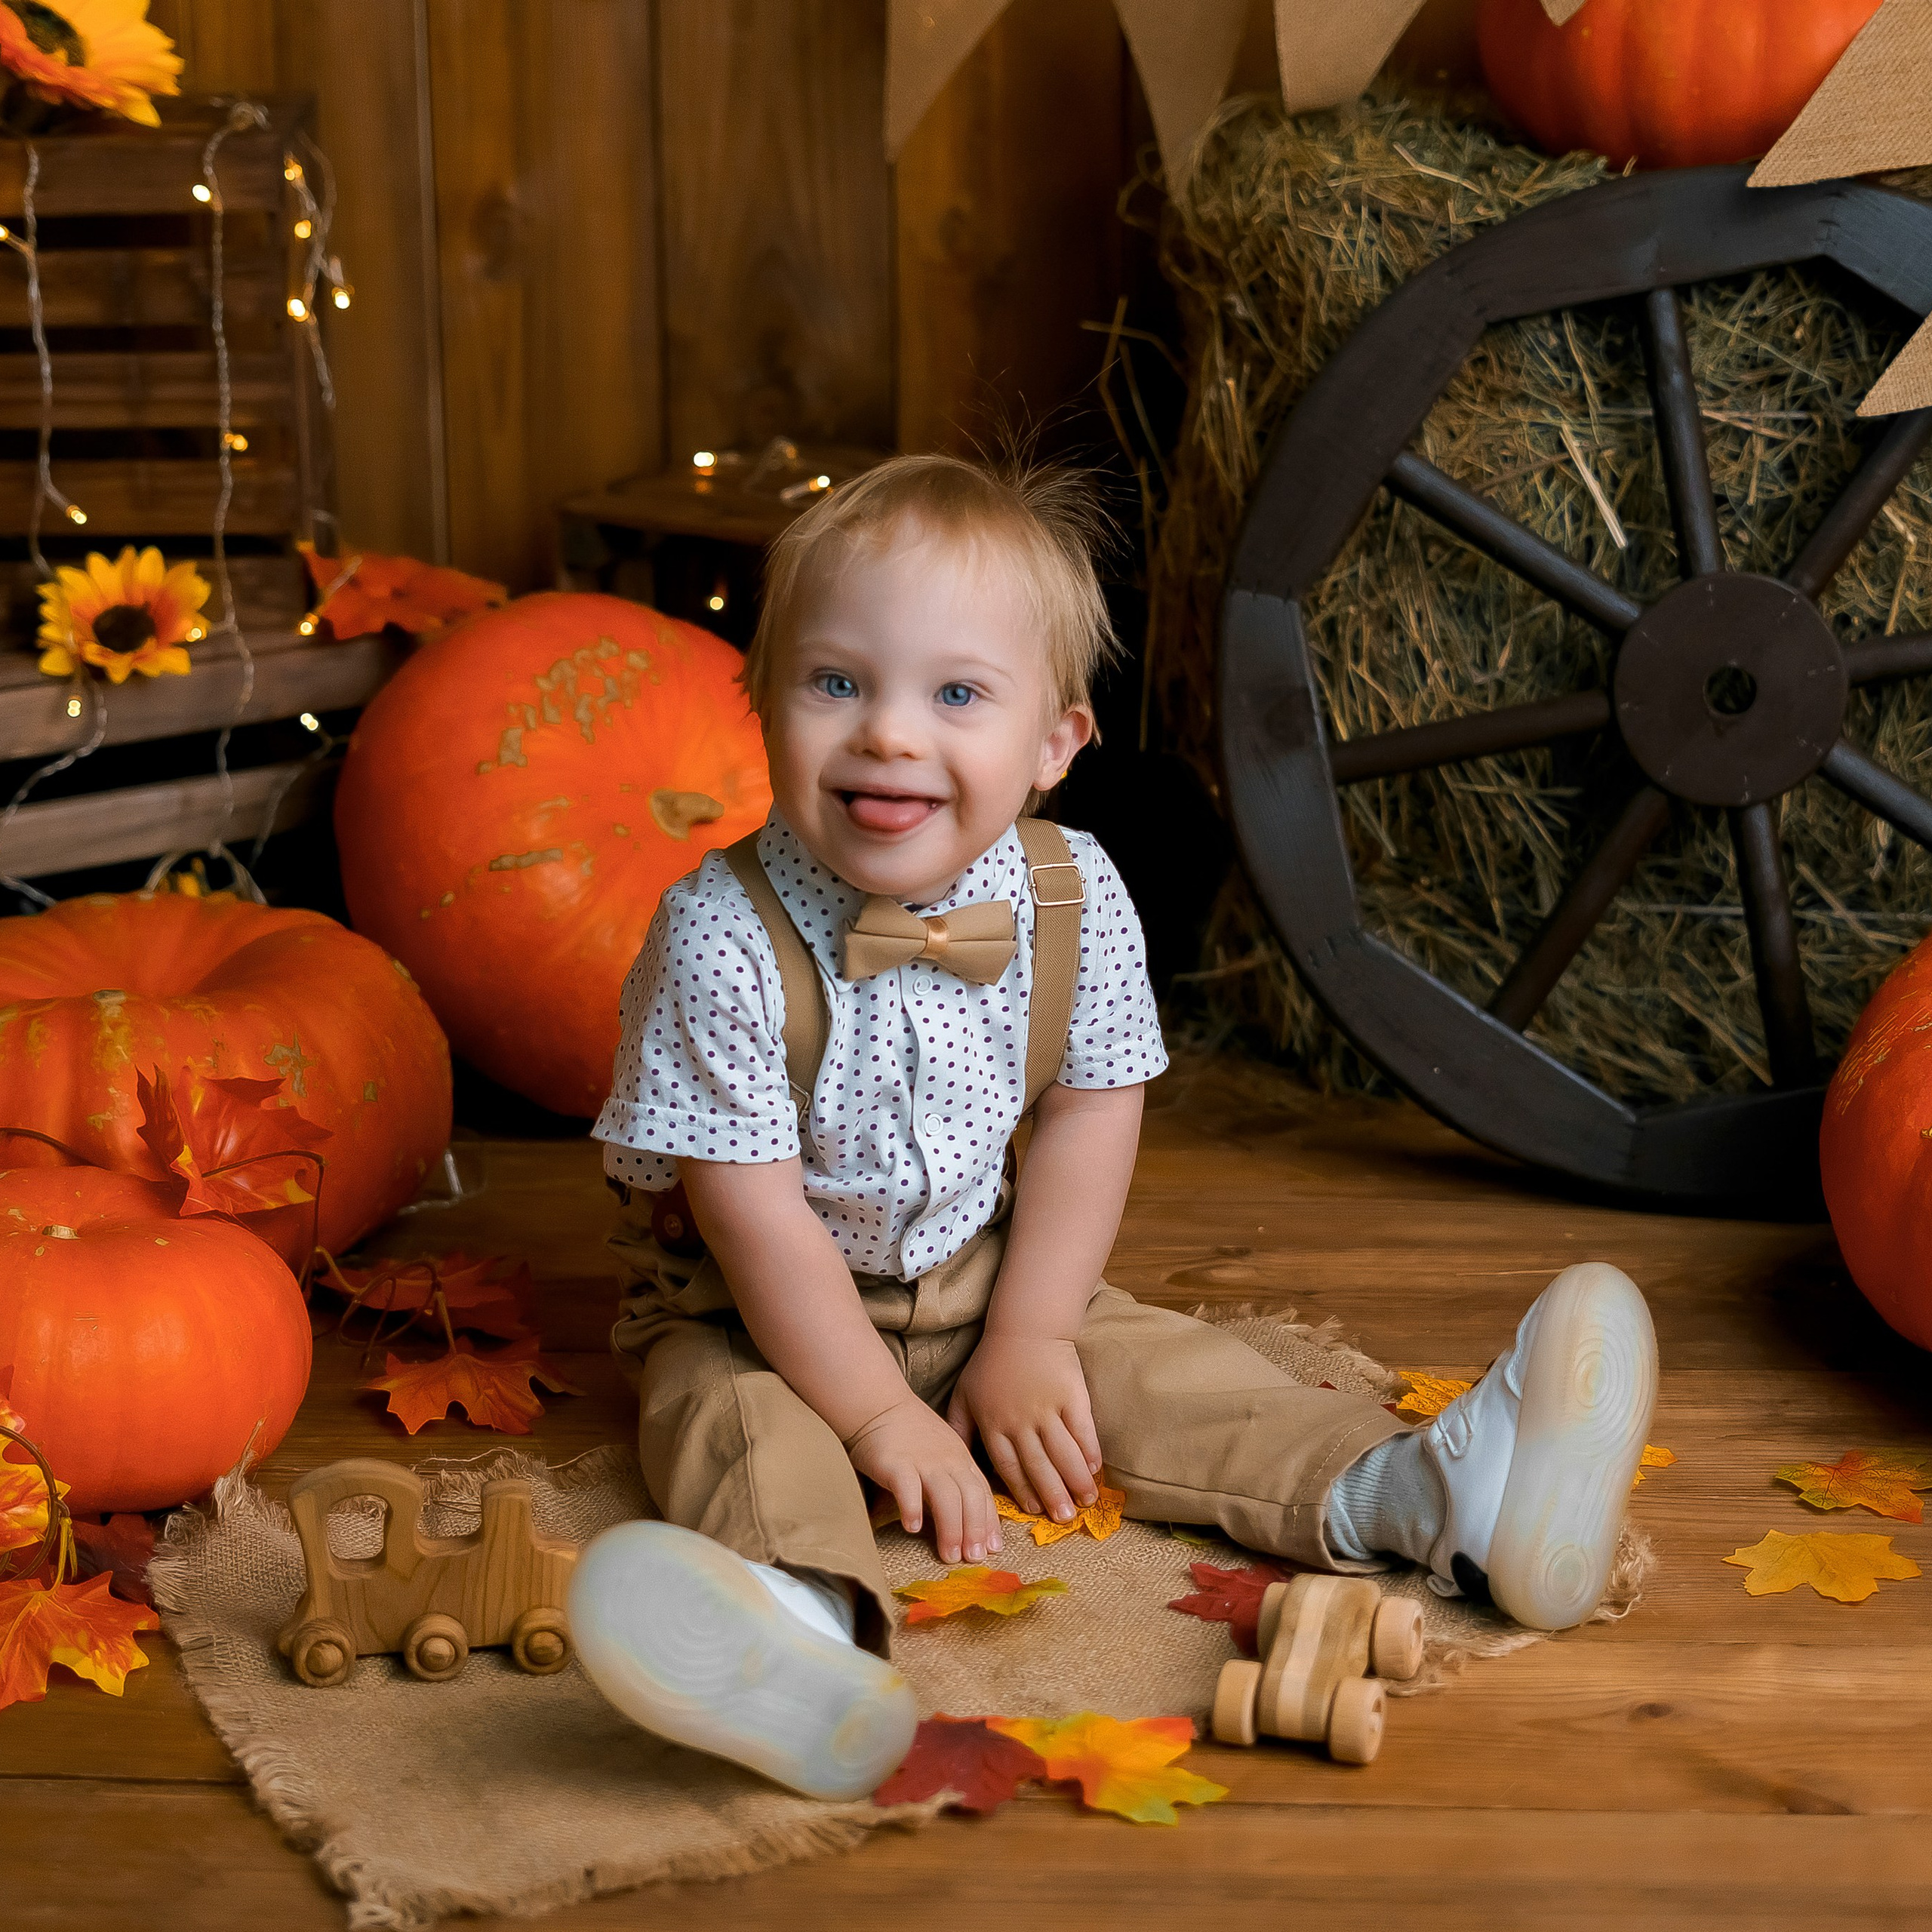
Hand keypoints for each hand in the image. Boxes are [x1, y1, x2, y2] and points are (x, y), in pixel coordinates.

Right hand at [845, 1394, 1000, 1565]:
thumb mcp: (943, 1452)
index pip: (982, 1494)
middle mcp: (947, 1461)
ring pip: (946, 1497)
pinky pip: (908, 1488)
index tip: (993, 1549)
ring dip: (951, 1528)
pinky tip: (913, 1527)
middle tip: (974, 1559)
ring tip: (950, 1555)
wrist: (879, 1404)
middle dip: (975, 1530)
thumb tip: (967, 1519)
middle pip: (970, 1498)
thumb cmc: (911, 1432)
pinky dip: (913, 1508)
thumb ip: (955, 1479)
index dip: (989, 1522)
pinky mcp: (895, 1463)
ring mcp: (922, 1461)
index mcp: (961, 1459)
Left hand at [946, 1334, 1101, 1524]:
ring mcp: (1048, 1408)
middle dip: (1052, 1495)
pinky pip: (1082, 1430)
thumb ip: (960, 1429)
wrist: (1024, 1327)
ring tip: (1086, 1501)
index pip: (1008, 1467)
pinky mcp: (1071, 1396)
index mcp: (994, 1424)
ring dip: (1075, 1480)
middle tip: (1065, 1520)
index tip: (1034, 1513)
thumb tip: (955, 1460)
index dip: (1022, 1492)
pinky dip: (1089, 1451)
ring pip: (1062, 1453)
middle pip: (1038, 1466)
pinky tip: (1095, 1469)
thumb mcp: (964, 1394)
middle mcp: (1020, 1421)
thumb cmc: (991, 1361)